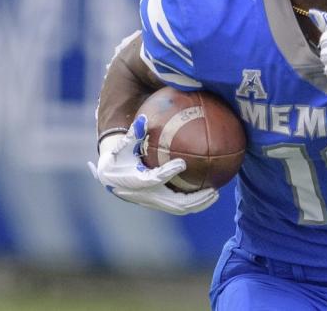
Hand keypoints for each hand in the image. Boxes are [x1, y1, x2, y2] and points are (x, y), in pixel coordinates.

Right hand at [87, 115, 218, 214]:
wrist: (111, 177)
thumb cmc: (119, 157)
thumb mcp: (123, 145)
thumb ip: (134, 133)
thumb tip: (144, 118)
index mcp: (136, 181)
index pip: (154, 179)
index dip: (168, 173)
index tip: (182, 163)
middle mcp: (147, 196)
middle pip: (174, 203)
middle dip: (194, 199)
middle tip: (212, 189)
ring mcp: (154, 202)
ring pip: (179, 208)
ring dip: (199, 203)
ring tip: (215, 193)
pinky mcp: (160, 203)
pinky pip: (179, 205)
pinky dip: (195, 201)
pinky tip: (209, 191)